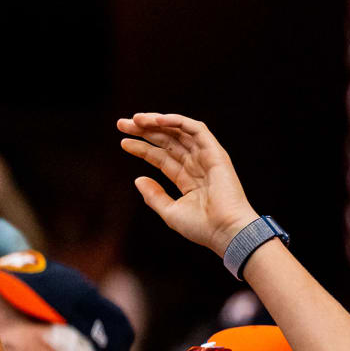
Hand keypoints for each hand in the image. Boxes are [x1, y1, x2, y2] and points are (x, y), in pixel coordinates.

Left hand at [118, 113, 259, 253]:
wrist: (226, 231)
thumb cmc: (202, 227)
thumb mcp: (170, 212)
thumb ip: (154, 196)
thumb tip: (138, 179)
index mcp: (188, 179)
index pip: (162, 157)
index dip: (142, 148)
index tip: (123, 143)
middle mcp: (197, 166)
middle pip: (168, 141)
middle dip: (145, 131)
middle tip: (121, 124)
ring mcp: (207, 158)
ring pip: (180, 132)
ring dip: (157, 122)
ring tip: (136, 119)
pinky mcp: (216, 153)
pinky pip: (196, 129)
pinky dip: (178, 121)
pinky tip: (157, 120)